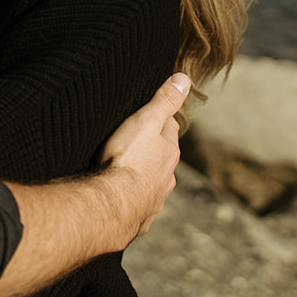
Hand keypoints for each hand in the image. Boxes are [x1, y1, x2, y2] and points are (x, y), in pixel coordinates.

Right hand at [99, 72, 189, 240]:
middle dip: (150, 152)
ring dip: (141, 178)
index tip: (149, 115)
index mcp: (169, 152)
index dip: (159, 120)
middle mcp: (166, 177)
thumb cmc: (127, 159)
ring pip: (151, 184)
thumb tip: (184, 79)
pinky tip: (121, 200)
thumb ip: (165, 101)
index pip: (169, 129)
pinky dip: (131, 201)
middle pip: (161, 158)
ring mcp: (154, 199)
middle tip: (132, 144)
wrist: (112, 205)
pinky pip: (137, 206)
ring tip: (124, 174)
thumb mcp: (146, 120)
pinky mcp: (139, 218)